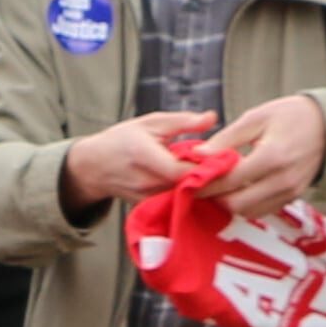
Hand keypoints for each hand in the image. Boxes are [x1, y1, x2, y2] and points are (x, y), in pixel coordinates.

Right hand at [64, 112, 219, 207]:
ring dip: (203, 187)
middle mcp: (145, 182)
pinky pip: (177, 203)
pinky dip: (191, 194)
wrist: (94, 167)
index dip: (207, 167)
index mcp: (144, 156)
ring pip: (185, 197)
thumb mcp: (151, 122)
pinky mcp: (150, 209)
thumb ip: (183, 121)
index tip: (229, 158)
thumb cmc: (123, 139)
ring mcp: (146, 199)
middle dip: (211, 177)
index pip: (182, 170)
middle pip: (188, 186)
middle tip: (231, 165)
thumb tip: (213, 117)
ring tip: (219, 173)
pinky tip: (201, 184)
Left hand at [197, 91, 325, 215]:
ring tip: (215, 186)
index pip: (229, 180)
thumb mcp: (256, 118)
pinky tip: (235, 189)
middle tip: (198, 185)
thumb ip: (226, 139)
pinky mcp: (292, 199)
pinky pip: (261, 210)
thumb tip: (197, 155)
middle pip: (236, 204)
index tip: (186, 179)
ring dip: (228, 202)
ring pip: (247, 212)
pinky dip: (245, 204)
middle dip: (214, 197)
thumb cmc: (291, 116)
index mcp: (272, 157)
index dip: (204, 183)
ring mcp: (289, 193)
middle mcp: (282, 181)